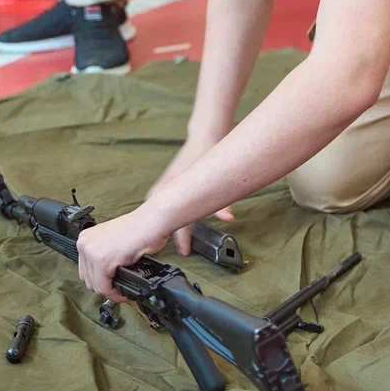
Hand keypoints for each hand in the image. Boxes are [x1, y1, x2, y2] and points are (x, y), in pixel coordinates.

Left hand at [76, 206, 170, 301]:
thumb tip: (104, 277)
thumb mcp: (113, 243)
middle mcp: (84, 244)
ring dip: (111, 291)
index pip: (85, 270)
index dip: (99, 281)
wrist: (152, 221)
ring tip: (123, 290)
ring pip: (96, 286)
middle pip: (88, 279)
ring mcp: (92, 252)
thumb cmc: (139, 229)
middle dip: (105, 287)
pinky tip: (125, 293)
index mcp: (86, 238)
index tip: (112, 285)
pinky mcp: (103, 261)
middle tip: (119, 288)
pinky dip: (115, 294)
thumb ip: (103, 256)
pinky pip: (105, 288)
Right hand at [146, 135, 235, 255]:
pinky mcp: (164, 184)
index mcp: (173, 192)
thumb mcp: (214, 180)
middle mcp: (164, 191)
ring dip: (165, 226)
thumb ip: (221, 203)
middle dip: (168, 236)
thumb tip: (230, 219)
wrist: (203, 138)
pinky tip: (165, 223)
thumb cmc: (207, 156)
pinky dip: (164, 215)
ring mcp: (162, 187)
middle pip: (164, 220)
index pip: (176, 224)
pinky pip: (160, 205)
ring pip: (160, 213)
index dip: (182, 240)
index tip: (186, 252)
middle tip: (180, 251)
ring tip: (168, 242)